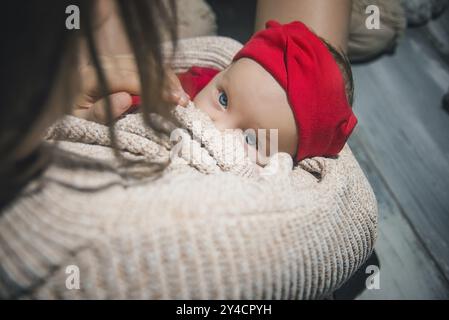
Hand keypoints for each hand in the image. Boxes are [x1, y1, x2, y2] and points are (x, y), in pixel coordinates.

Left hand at [72, 55, 188, 123]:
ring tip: (181, 96)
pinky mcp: (118, 62)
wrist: (61, 108)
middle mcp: (100, 63)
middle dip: (166, 82)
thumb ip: (102, 113)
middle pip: (141, 65)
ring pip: (145, 61)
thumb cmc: (73, 121)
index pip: (129, 77)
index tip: (175, 101)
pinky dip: (161, 73)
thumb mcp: (82, 123)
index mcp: (89, 77)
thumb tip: (125, 98)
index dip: (154, 88)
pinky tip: (172, 87)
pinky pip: (144, 62)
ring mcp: (110, 60)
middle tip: (184, 102)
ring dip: (166, 77)